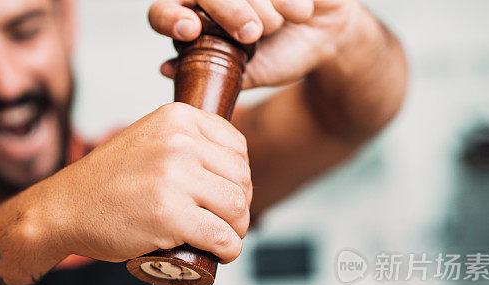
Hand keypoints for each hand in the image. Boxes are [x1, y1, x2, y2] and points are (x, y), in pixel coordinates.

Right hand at [43, 103, 251, 263]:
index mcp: (177, 117)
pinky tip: (221, 254)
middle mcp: (179, 141)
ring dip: (236, 230)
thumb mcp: (148, 140)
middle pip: (241, 179)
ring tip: (221, 238)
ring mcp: (174, 177)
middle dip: (240, 207)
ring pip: (237, 208)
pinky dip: (229, 251)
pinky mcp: (170, 214)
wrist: (64, 209)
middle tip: (224, 224)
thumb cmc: (107, 182)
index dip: (238, 179)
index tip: (224, 197)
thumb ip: (183, 140)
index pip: (238, 148)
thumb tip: (230, 164)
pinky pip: (222, 236)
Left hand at [148, 0, 364, 88]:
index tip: (189, 31)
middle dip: (228, 12)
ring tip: (279, 26)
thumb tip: (166, 68)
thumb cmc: (279, 55)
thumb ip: (211, 73)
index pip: (163, 12)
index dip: (170, 18)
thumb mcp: (246, 74)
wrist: (325, 39)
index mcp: (195, 17)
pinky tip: (298, 12)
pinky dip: (286, 1)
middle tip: (252, 35)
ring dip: (262, 10)